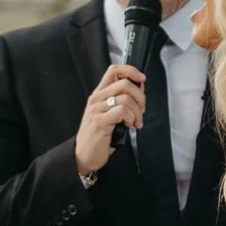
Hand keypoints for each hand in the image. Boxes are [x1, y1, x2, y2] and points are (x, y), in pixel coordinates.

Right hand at [74, 59, 147, 180]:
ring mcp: (97, 109)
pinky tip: (129, 125)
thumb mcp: (109, 114)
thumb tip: (140, 90)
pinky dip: (131, 118)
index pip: (114, 70)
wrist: (83, 155)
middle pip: (124, 83)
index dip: (131, 71)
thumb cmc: (98, 137)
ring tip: (135, 122)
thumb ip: (121, 101)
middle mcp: (97, 99)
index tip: (141, 79)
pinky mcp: (100, 121)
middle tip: (142, 110)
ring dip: (137, 111)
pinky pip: (122, 111)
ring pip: (126, 98)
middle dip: (140, 97)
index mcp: (99, 94)